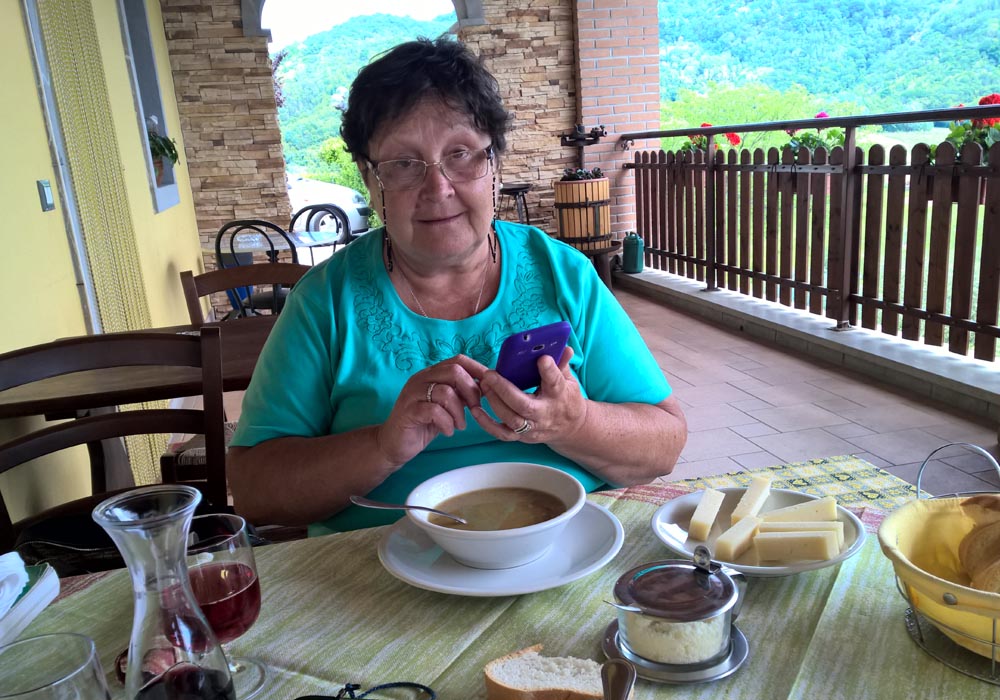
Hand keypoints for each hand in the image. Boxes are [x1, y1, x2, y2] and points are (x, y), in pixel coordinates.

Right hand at [375, 355, 486, 465]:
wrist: (393, 444)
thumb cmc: (423, 424)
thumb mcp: (446, 406)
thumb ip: (461, 394)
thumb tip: (485, 386)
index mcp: (431, 374)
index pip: (458, 360)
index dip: (478, 370)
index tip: (490, 386)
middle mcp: (421, 379)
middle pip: (454, 371)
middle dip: (471, 391)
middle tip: (475, 410)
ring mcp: (413, 394)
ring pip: (446, 392)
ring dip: (459, 412)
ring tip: (459, 425)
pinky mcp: (409, 411)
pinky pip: (434, 411)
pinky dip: (447, 423)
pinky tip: (447, 431)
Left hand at [472, 346, 586, 442]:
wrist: (571, 428)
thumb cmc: (566, 398)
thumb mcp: (569, 380)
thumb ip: (562, 363)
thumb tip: (564, 346)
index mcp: (560, 395)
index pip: (555, 383)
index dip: (549, 371)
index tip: (542, 358)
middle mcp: (545, 414)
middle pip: (525, 406)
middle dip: (505, 390)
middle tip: (489, 375)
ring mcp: (533, 427)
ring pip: (512, 420)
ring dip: (495, 402)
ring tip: (483, 384)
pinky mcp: (522, 436)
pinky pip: (502, 433)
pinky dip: (487, 423)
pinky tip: (475, 409)